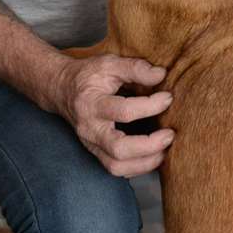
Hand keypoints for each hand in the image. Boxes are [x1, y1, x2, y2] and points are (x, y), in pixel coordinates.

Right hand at [51, 54, 173, 176]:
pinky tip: (153, 156)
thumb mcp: (109, 63)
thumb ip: (135, 68)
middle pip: (119, 149)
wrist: (62, 89)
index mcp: (92, 104)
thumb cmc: (88, 75)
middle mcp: (90, 129)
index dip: (150, 105)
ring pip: (116, 166)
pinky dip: (137, 167)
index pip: (124, 111)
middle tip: (170, 135)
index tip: (168, 97)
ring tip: (165, 150)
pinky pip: (116, 169)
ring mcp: (91, 144)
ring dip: (145, 163)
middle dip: (149, 145)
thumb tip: (161, 75)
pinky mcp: (96, 152)